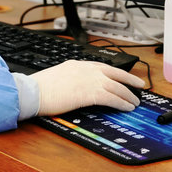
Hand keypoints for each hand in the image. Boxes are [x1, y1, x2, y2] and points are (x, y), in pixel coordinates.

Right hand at [29, 60, 144, 115]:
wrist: (32, 92)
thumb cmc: (38, 88)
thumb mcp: (56, 77)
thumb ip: (69, 79)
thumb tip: (76, 88)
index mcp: (75, 64)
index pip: (100, 66)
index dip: (114, 72)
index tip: (121, 76)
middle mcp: (84, 69)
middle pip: (114, 73)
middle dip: (129, 79)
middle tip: (139, 84)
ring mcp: (88, 80)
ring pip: (116, 86)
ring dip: (128, 95)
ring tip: (134, 102)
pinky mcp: (90, 93)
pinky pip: (112, 98)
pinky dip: (122, 103)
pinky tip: (127, 107)